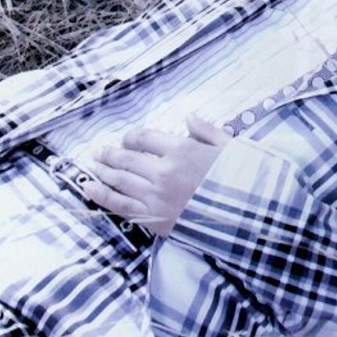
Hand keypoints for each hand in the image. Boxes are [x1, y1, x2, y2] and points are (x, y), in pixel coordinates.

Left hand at [83, 116, 229, 236]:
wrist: (246, 218)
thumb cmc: (239, 180)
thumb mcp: (227, 147)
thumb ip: (205, 131)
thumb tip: (188, 118)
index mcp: (180, 150)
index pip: (144, 138)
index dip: (131, 137)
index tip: (126, 139)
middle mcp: (163, 171)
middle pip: (127, 159)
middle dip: (109, 154)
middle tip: (97, 152)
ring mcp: (156, 196)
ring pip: (120, 181)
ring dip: (102, 172)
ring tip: (91, 166)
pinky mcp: (154, 219)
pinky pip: (121, 205)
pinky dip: (103, 197)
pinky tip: (90, 189)